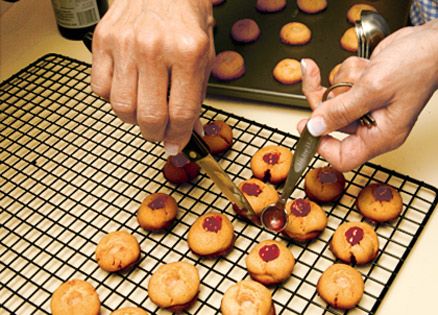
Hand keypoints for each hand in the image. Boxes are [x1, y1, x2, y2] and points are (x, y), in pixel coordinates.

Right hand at [91, 0, 214, 154]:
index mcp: (188, 52)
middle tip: (160, 132)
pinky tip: (128, 89)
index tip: (176, 145)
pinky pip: (100, 89)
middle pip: (149, 117)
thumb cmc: (185, 20)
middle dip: (156, 134)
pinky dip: (112, 98)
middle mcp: (155, 47)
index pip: (182, 113)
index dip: (179, 137)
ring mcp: (125, 44)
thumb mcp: (204, 57)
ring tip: (144, 108)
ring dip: (134, 119)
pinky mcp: (102, 40)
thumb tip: (190, 132)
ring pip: (122, 108)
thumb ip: (196, 97)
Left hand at [299, 19, 437, 171]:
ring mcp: (366, 107)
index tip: (307, 127)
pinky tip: (364, 66)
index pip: (342, 158)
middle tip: (315, 83)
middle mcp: (372, 125)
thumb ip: (340, 110)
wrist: (432, 41)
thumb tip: (314, 128)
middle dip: (325, 100)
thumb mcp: (374, 89)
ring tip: (362, 72)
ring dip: (340, 81)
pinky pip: (340, 84)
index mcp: (380, 136)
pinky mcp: (362, 91)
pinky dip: (347, 71)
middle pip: (330, 124)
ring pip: (333, 100)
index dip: (321, 145)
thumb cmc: (418, 65)